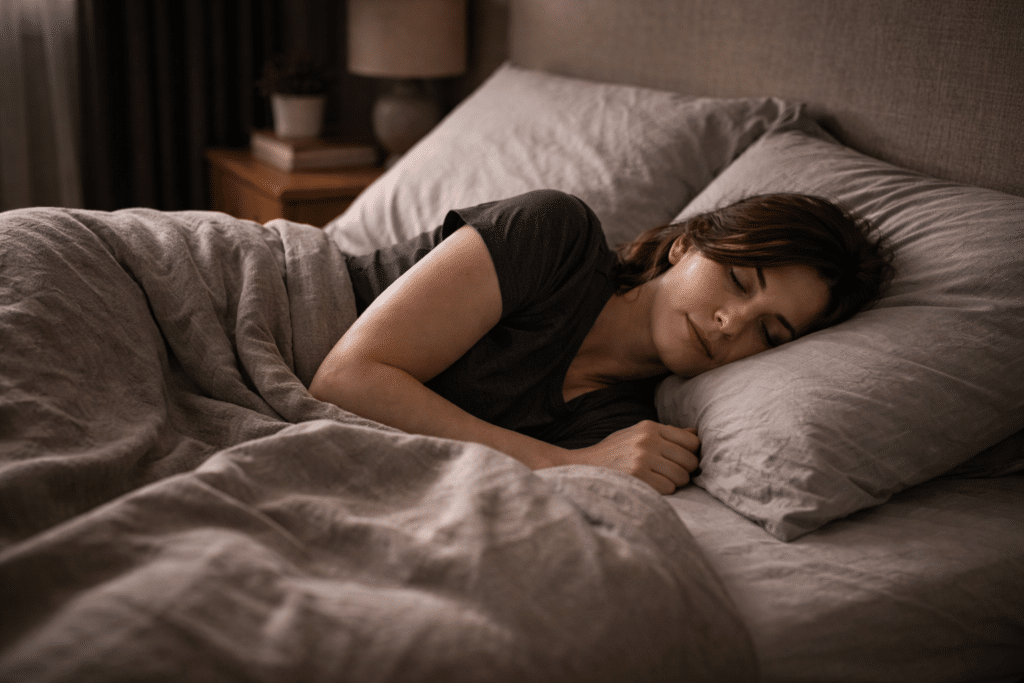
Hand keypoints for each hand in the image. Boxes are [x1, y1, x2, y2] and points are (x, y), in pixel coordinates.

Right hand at [564, 420, 700, 493]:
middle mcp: (648, 440)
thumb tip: (696, 434)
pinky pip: (669, 488)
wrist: (584, 466)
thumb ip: (667, 434)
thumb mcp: (638, 434)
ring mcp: (642, 458)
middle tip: (673, 474)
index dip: (691, 454)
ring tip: (661, 480)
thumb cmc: (615, 452)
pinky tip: (651, 486)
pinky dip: (664, 491)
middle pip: (690, 461)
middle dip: (685, 471)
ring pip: (681, 476)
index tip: (682, 461)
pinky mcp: (637, 476)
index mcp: (650, 427)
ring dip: (675, 483)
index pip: (691, 441)